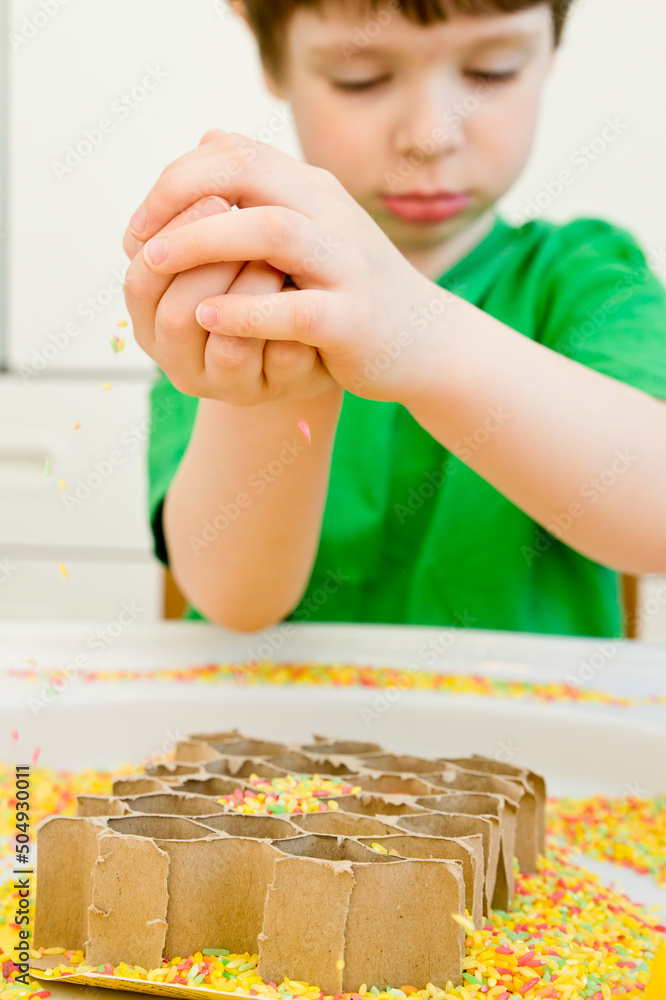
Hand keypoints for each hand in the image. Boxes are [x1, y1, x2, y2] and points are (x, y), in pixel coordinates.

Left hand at [129, 131, 443, 403]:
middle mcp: (331, 215)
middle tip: (140, 238)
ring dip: (204, 242)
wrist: (423, 341)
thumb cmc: (352, 289)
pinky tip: (208, 318)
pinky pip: (295, 308)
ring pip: (272, 231)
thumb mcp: (312, 226)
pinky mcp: (353, 320)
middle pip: (249, 171)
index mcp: (313, 190)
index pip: (235, 151)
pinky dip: (246, 311)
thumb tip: (208, 137)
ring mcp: (346, 265)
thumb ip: (264, 186)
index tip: (142, 222)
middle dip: (181, 196)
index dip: (177, 177)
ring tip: (156, 265)